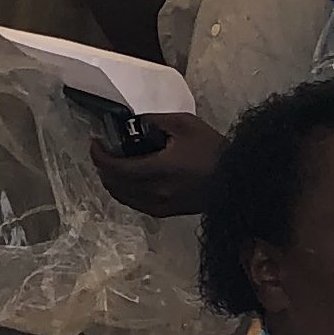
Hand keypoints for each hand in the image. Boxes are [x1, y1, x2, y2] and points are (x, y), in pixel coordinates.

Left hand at [90, 110, 222, 218]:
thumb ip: (154, 121)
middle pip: (114, 185)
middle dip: (102, 167)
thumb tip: (132, 123)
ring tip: (112, 165)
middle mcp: (155, 192)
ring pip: (123, 197)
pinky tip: (128, 182)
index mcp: (158, 170)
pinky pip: (136, 204)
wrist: (238, 178)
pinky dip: (125, 193)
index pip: (116, 168)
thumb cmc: (212, 149)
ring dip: (112, 181)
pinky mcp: (168, 212)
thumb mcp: (184, 124)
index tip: (95, 143)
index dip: (99, 156)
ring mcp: (160, 206)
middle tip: (103, 151)